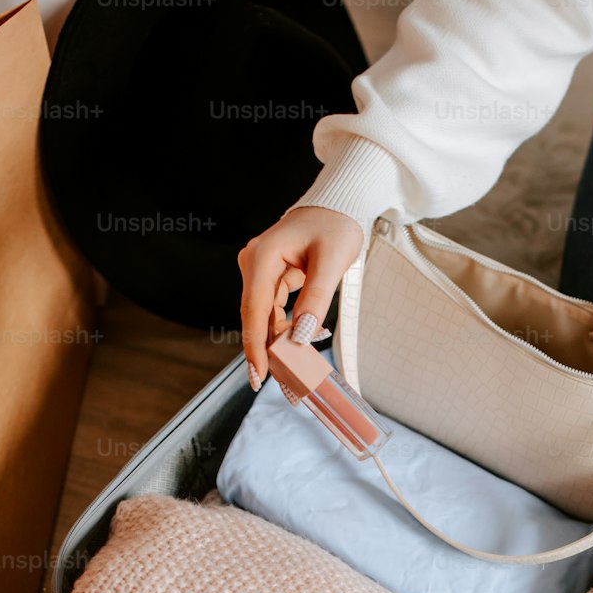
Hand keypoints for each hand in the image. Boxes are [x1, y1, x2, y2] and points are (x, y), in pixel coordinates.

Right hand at [237, 206, 363, 387]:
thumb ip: (316, 298)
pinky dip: (283, 331)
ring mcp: (260, 272)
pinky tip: (296, 350)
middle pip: (256, 318)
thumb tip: (301, 335)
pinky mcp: (270, 278)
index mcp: (263, 257)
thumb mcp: (332, 261)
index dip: (256, 346)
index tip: (259, 375)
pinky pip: (272, 311)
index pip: (255, 310)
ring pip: (264, 318)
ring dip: (276, 345)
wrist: (338, 206)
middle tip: (282, 385)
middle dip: (267, 353)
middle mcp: (254, 264)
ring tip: (292, 374)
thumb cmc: (336, 225)